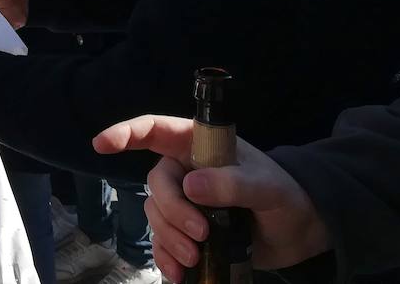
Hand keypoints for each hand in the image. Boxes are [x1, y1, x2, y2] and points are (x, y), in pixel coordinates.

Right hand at [93, 115, 331, 279]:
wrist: (297, 232)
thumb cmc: (284, 196)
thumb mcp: (268, 188)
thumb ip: (234, 184)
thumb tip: (192, 186)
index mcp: (200, 146)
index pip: (155, 130)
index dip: (126, 133)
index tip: (101, 145)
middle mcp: (185, 170)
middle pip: (157, 184)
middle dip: (173, 211)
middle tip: (200, 233)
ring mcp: (184, 202)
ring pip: (156, 215)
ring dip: (171, 238)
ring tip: (197, 257)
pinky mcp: (186, 231)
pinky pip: (161, 241)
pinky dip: (166, 258)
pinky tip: (180, 273)